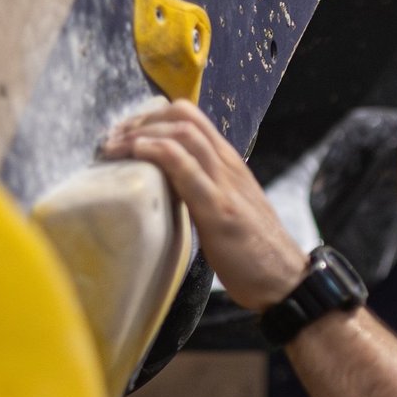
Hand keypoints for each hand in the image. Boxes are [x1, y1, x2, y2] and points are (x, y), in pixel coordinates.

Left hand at [100, 101, 309, 312]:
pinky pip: (186, 167)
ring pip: (183, 133)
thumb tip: (165, 190)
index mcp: (229, 164)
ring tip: (113, 148)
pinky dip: (157, 152)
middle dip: (140, 121)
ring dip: (140, 134)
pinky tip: (137, 153)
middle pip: (183, 117)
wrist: (285, 280)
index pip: (191, 119)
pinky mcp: (218, 209)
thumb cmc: (254, 252)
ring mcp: (224, 184)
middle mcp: (228, 166)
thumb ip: (201, 192)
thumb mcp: (226, 209)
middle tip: (112, 139)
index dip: (152, 118)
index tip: (125, 135)